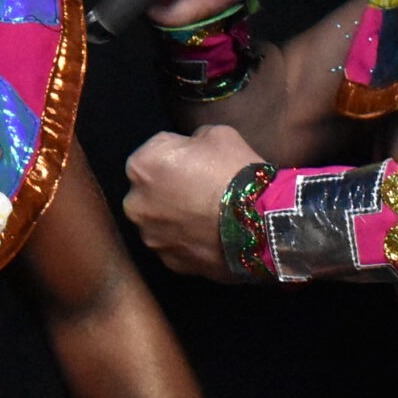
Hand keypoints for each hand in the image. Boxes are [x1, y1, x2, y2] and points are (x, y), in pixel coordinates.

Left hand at [123, 124, 266, 279]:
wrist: (262, 222)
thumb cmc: (234, 171)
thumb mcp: (214, 134)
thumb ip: (191, 142)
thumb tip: (191, 150)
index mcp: (141, 166)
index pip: (155, 152)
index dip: (179, 154)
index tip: (200, 162)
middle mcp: (135, 204)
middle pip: (151, 191)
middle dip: (170, 189)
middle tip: (202, 190)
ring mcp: (151, 237)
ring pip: (161, 222)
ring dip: (176, 218)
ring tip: (208, 216)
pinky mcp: (170, 263)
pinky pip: (175, 246)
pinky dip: (188, 241)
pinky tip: (211, 235)